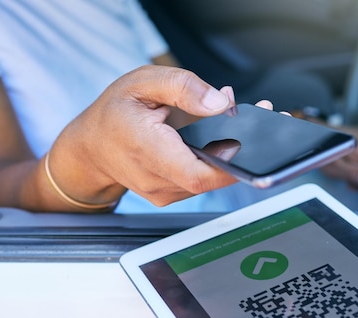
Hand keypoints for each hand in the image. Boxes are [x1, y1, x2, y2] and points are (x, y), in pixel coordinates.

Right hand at [50, 65, 240, 207]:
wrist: (91, 147)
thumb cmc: (114, 113)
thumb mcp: (143, 82)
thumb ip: (184, 87)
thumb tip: (221, 103)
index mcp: (146, 150)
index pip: (197, 174)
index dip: (228, 162)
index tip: (248, 138)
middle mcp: (156, 181)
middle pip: (211, 177)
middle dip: (242, 149)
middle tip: (265, 117)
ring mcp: (165, 193)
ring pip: (211, 180)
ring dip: (233, 152)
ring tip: (240, 120)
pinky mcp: (173, 194)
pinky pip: (203, 181)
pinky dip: (219, 160)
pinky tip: (222, 137)